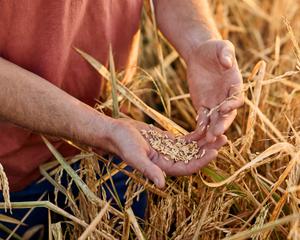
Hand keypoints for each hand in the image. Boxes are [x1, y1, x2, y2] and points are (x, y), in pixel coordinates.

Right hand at [102, 118, 226, 187]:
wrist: (116, 132)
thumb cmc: (122, 144)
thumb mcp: (135, 156)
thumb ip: (149, 169)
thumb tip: (162, 185)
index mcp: (162, 168)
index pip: (187, 168)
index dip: (201, 161)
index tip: (215, 152)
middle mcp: (168, 161)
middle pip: (193, 158)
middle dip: (208, 150)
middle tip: (223, 139)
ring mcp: (169, 150)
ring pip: (191, 148)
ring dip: (205, 141)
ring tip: (219, 131)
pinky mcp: (168, 140)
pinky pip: (185, 139)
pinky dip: (195, 134)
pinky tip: (205, 126)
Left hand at [186, 40, 243, 141]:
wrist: (199, 54)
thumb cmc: (213, 48)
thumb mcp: (221, 47)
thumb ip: (226, 53)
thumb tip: (228, 63)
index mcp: (234, 84)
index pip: (236, 97)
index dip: (233, 104)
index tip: (225, 108)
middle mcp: (226, 96)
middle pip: (226, 114)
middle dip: (222, 123)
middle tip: (216, 133)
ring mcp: (214, 102)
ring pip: (214, 119)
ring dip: (212, 129)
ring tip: (207, 139)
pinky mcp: (202, 104)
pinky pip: (202, 117)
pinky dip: (200, 124)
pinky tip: (197, 132)